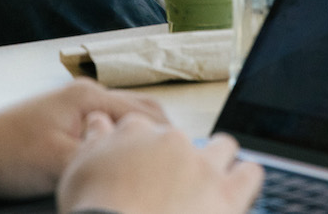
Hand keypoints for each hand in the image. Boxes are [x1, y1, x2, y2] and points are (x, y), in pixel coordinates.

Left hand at [0, 79, 168, 198]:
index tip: (186, 162)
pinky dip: (120, 143)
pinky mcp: (65, 120)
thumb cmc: (7, 157)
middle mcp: (85, 93)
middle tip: (177, 167)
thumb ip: (106, 159)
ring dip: (140, 140)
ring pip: (123, 121)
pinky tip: (120, 166)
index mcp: (89, 96)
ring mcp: (74, 105)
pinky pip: (105, 128)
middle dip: (161, 137)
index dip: (169, 139)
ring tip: (152, 169)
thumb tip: (142, 165)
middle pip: (141, 112)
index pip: (149, 113)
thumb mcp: (62, 165)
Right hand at [56, 111, 262, 213]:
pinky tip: (235, 193)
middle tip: (170, 182)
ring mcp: (202, 166)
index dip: (141, 148)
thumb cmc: (94, 210)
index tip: (140, 166)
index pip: (141, 128)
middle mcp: (171, 141)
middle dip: (179, 154)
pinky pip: (250, 174)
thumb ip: (94, 141)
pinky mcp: (227, 194)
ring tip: (210, 182)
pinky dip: (246, 180)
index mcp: (135, 132)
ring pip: (223, 146)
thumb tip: (98, 122)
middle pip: (182, 138)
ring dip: (218, 160)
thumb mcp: (77, 169)